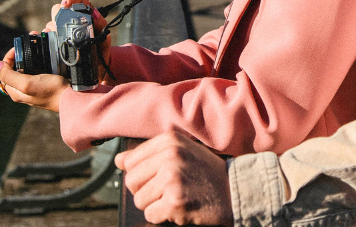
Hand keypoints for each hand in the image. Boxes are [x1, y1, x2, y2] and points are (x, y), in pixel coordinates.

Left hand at [0, 47, 69, 111]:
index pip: (4, 71)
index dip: (9, 58)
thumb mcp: (26, 84)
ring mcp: (34, 84)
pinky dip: (39, 56)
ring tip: (37, 40)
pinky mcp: (44, 81)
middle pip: (15, 67)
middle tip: (29, 41)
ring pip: (26, 64)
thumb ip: (10, 76)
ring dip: (30, 52)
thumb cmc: (50, 91)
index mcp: (15, 91)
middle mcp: (23, 88)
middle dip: (20, 52)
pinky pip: (37, 66)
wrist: (71, 96)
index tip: (18, 48)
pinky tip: (44, 49)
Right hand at [46, 0, 113, 83]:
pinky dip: (43, 36)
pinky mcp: (54, 40)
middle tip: (60, 27)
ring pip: (51, 22)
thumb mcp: (105, 40)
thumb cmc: (101, 51)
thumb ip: (101, 26)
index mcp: (86, 15)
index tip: (65, 4)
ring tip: (58, 40)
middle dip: (57, 16)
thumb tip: (94, 14)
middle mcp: (72, 20)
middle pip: (59, 9)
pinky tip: (45, 41)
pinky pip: (45, 34)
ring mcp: (62, 30)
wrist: (94, 69)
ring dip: (52, 29)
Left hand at [115, 131, 233, 225]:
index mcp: (169, 140)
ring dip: (155, 205)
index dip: (143, 174)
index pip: (130, 161)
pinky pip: (150, 215)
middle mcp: (170, 155)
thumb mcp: (181, 152)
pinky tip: (181, 207)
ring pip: (139, 200)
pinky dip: (163, 216)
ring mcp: (172, 179)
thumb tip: (119, 160)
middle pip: (131, 181)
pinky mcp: (175, 202)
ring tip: (176, 198)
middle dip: (146, 191)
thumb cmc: (206, 172)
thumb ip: (149, 154)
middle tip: (168, 190)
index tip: (160, 176)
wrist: (236, 191)